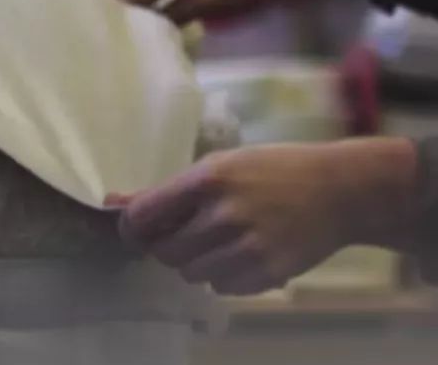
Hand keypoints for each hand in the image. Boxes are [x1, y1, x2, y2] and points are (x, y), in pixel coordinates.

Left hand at [115, 138, 419, 294]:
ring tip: (219, 241)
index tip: (137, 230)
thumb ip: (165, 190)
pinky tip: (242, 253)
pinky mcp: (268, 272)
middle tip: (185, 233)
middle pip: (164, 251)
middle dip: (167, 246)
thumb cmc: (272, 170)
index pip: (145, 216)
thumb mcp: (219, 165)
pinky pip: (222, 287)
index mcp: (208, 179)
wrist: (340, 190)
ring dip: (196, 262)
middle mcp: (224, 214)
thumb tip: (113, 202)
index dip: (133, 227)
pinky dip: (224, 276)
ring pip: (190, 274)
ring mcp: (248, 246)